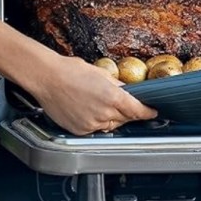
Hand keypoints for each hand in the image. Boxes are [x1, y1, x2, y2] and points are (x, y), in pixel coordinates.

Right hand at [29, 56, 157, 134]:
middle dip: (127, 112)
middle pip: (125, 119)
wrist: (47, 78)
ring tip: (97, 102)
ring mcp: (91, 124)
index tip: (152, 112)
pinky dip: (96, 122)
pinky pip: (95, 129)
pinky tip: (87, 109)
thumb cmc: (70, 71)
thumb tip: (128, 93)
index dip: (147, 112)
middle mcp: (104, 113)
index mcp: (113, 97)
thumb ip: (118, 86)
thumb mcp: (101, 74)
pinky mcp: (80, 130)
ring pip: (110, 126)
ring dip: (111, 118)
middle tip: (118, 102)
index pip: (138, 110)